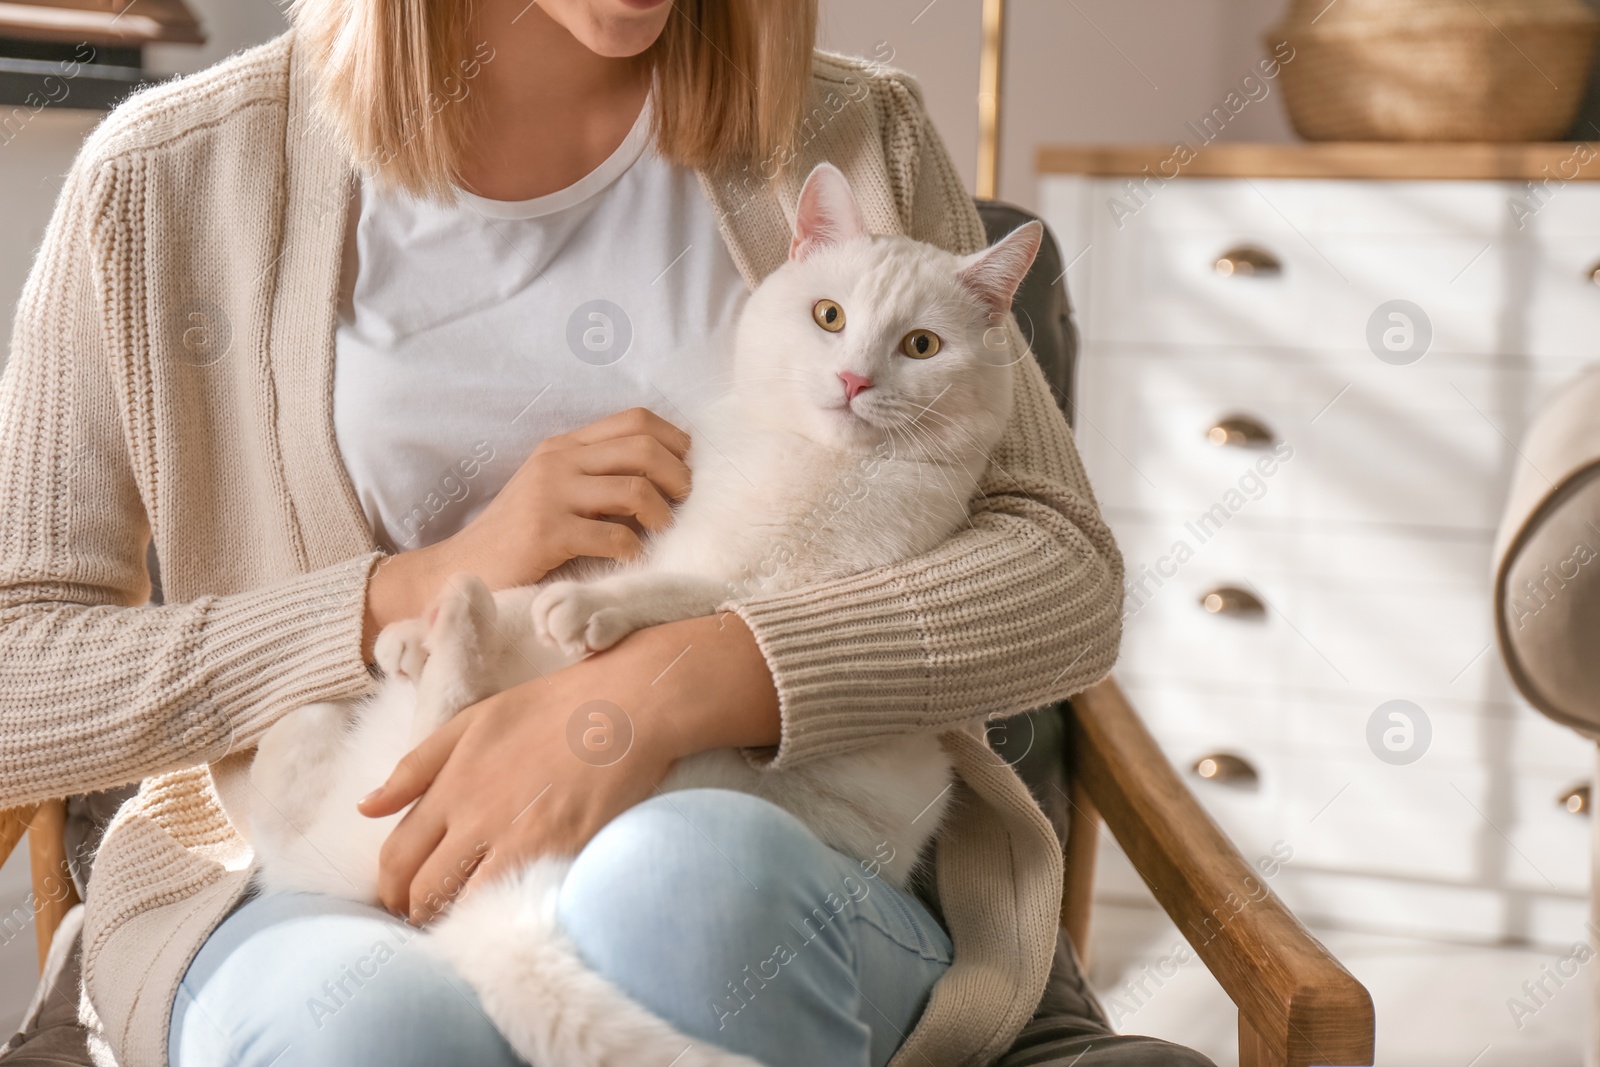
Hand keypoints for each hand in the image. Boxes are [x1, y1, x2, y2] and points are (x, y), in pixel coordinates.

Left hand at [358, 612, 780, 921]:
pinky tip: (503, 917)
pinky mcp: (557, 853)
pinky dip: (497, 917)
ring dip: (454, 920)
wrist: (628, 707)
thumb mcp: (476, 720)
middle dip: (415, 911)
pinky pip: (509, 903)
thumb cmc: (556, 707)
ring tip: (463, 923)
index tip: (401, 895)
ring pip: (461, 904)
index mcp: (451, 782)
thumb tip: (367, 807)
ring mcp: (516, 838)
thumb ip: (417, 764)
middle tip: (427, 918)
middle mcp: (474, 816)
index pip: (397, 854)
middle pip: (423, 888)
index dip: (391, 885)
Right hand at [363, 407, 690, 658]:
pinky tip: (631, 559)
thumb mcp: (555, 491)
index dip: (674, 440)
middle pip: (643, 448)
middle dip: (678, 476)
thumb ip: (596, 477)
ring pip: (634, 488)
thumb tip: (664, 479)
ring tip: (662, 532)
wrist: (461, 568)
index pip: (635, 419)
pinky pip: (613, 535)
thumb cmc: (517, 536)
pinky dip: (633, 549)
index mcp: (564, 445)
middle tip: (684, 504)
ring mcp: (550, 494)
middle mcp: (558, 461)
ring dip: (661, 514)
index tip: (686, 468)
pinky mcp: (546, 533)